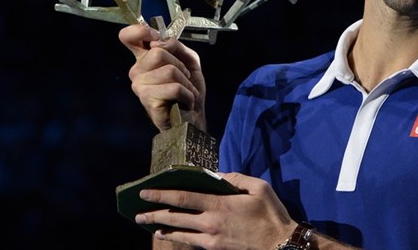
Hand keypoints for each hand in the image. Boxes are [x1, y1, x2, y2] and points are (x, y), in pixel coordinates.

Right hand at [119, 24, 206, 130]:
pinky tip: (184, 102)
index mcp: (145, 58)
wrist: (193, 116)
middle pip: (158, 52)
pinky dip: (187, 95)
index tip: (155, 37)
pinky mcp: (147, 99)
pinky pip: (174, 88)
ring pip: (169, 70)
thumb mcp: (188, 60)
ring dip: (186, 82)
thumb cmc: (188, 89)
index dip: (141, 31)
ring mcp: (139, 85)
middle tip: (184, 78)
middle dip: (180, 65)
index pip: (128, 36)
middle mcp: (137, 70)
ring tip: (185, 92)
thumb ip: (175, 45)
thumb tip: (160, 43)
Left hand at [135, 172, 295, 249]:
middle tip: (137, 211)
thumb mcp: (258, 187)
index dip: (163, 193)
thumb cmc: (270, 213)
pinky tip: (169, 234)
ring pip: (180, 232)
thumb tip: (216, 176)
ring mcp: (212, 239)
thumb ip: (235, 178)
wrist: (280, 245)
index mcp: (220, 205)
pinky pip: (191, 242)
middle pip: (176, 217)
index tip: (146, 191)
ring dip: (161, 227)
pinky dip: (176, 237)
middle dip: (155, 213)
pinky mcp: (216, 249)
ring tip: (147, 224)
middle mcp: (211, 223)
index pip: (184, 197)